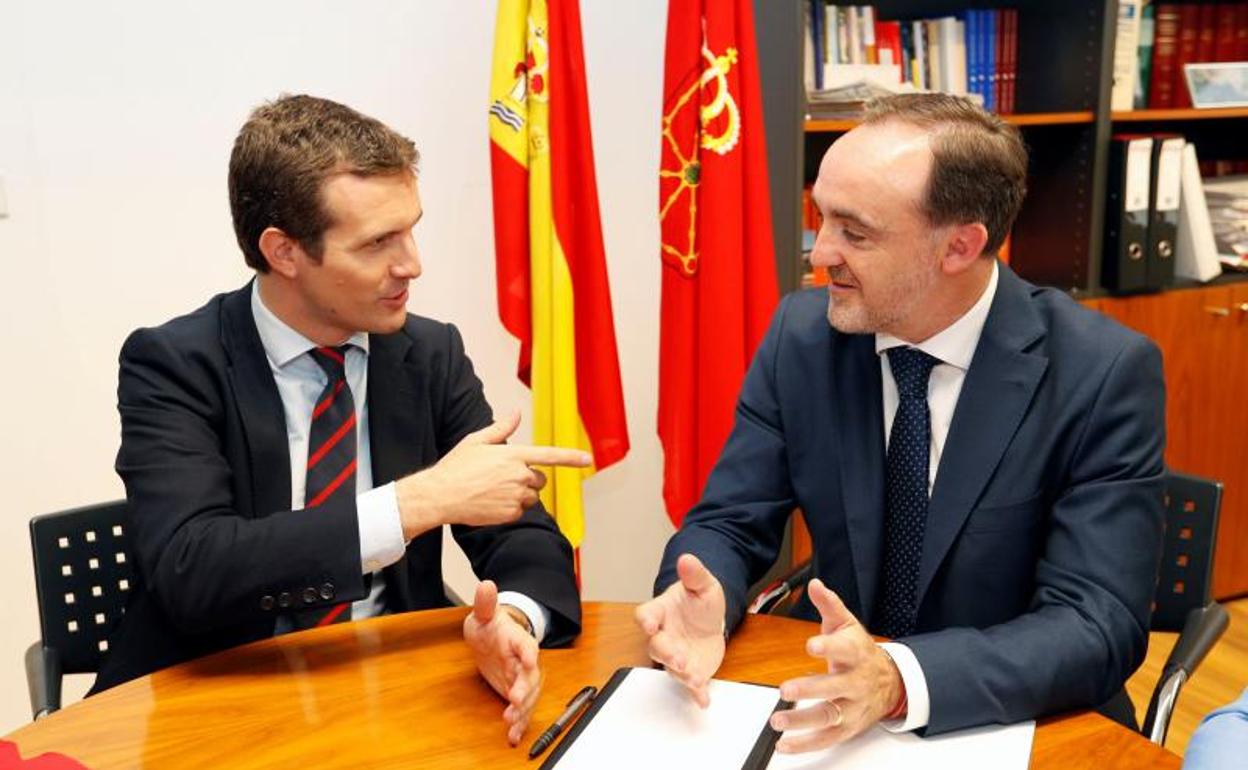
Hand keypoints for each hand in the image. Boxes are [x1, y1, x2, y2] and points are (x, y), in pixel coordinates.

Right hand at [397, 410, 590, 537]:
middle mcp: (519, 475)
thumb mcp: (476, 442)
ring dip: (520, 495)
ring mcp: (516, 496)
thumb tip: (516, 414)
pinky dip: (510, 509)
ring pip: (531, 497)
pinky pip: (520, 511)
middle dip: (528, 479)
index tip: (587, 460)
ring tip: (494, 491)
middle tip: (503, 478)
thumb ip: (501, 429)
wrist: (440, 496)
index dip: (571, 458)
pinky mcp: (510, 514)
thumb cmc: (456, 467)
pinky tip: (491, 503)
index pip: (549, 455)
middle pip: (539, 480)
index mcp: (513, 455)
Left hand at [463, 580, 542, 745]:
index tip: (529, 660)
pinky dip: (519, 722)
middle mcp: (525, 661)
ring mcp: (522, 678)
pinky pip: (522, 708)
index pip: (527, 645)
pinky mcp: (516, 692)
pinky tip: (512, 734)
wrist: (494, 640)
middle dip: (525, 688)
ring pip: (529, 695)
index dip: (528, 653)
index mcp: (518, 639)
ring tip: (512, 721)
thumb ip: (485, 603)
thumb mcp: (484, 614)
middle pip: (531, 675)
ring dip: (522, 709)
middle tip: (515, 699)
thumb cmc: (491, 627)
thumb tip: (486, 585)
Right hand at [634, 554, 726, 707]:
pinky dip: (696, 693)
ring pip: (672, 667)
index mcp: (661, 612)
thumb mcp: (703, 584)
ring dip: (682, 673)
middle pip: (656, 646)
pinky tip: (702, 699)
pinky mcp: (691, 670)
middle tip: (678, 657)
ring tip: (694, 677)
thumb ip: (695, 574)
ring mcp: (676, 655)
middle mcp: (664, 636)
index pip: (646, 614)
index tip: (649, 623)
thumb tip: (687, 558)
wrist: (710, 620)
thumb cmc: (698, 602)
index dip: (645, 619)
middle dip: (666, 653)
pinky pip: (690, 684)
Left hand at [770, 579, 903, 752]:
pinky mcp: (848, 727)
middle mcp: (856, 682)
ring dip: (802, 721)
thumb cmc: (860, 651)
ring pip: (830, 716)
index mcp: (856, 654)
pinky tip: (785, 744)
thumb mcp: (847, 625)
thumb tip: (815, 584)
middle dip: (810, 689)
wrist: (890, 682)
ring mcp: (853, 707)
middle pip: (835, 688)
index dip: (829, 647)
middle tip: (785, 689)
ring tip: (778, 720)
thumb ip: (829, 605)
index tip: (811, 645)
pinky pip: (827, 738)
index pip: (845, 650)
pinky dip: (806, 744)